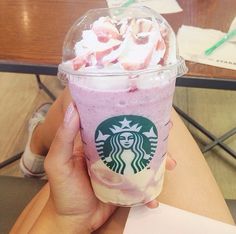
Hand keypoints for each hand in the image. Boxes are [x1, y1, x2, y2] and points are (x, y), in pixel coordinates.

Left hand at [44, 103, 176, 230]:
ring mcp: (120, 168)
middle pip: (133, 137)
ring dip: (158, 159)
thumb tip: (73, 108)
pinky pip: (143, 181)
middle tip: (167, 131)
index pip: (113, 121)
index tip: (145, 105)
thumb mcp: (58, 163)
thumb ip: (63, 138)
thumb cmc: (64, 192)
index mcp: (95, 142)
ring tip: (170, 163)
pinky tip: (155, 195)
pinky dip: (152, 187)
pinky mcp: (126, 185)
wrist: (74, 221)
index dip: (128, 112)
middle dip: (151, 134)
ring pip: (143, 157)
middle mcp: (110, 151)